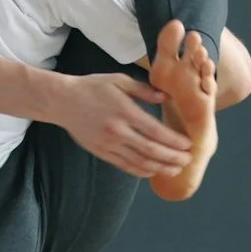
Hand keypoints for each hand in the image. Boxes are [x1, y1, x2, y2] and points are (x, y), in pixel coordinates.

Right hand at [50, 73, 193, 178]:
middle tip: (188, 160)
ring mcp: (108, 144)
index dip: (174, 141)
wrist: (61, 101)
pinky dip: (141, 171)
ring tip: (176, 170)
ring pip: (139, 162)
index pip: (155, 131)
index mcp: (124, 112)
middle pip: (151, 150)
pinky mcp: (101, 152)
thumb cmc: (91, 87)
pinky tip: (153, 171)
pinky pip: (125, 165)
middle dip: (172, 157)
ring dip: (160, 168)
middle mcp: (117, 131)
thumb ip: (143, 89)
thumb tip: (165, 97)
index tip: (188, 144)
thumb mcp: (118, 80)